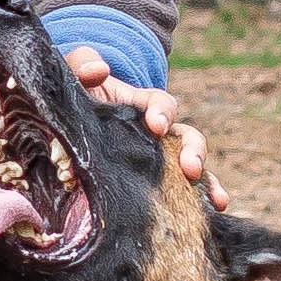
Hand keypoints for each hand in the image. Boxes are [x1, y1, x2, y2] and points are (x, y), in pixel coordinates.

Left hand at [61, 48, 228, 211]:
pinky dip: (198, 206)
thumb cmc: (76, 97)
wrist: (65, 127)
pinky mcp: (151, 186)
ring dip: (206, 183)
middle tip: (190, 167)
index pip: (162, 104)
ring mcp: (157, 162)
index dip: (163, 113)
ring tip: (215, 199)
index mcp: (141, 106)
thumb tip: (100, 70)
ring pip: (192, 170)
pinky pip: (178, 196)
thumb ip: (83, 63)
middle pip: (187, 139)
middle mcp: (156, 135)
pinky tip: (211, 217)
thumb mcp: (75, 75)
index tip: (156, 125)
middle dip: (194, 152)